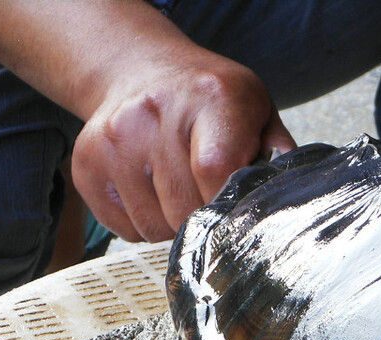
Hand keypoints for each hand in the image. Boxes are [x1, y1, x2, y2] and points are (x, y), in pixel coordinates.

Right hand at [71, 52, 295, 242]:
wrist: (141, 70)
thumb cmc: (211, 102)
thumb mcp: (257, 111)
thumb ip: (279, 155)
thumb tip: (293, 201)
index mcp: (211, 99)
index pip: (214, 170)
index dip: (227, 205)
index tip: (236, 212)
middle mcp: (154, 114)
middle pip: (184, 209)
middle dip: (205, 220)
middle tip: (210, 200)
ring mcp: (114, 138)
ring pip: (153, 227)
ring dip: (173, 226)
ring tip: (182, 194)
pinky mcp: (86, 163)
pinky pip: (123, 228)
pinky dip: (143, 226)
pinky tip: (152, 194)